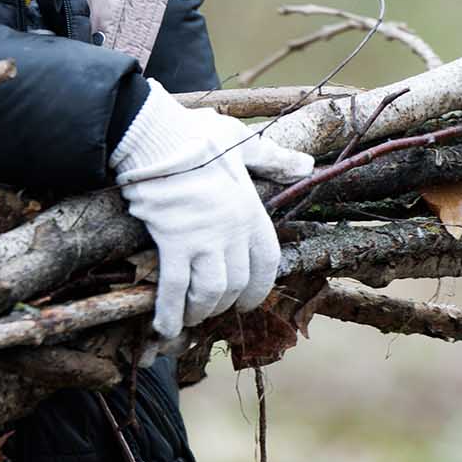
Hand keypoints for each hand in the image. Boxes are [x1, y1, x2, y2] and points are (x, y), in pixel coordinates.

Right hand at [109, 81, 314, 337]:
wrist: (155, 136)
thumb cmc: (196, 136)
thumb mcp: (242, 142)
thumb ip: (273, 159)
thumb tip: (306, 165)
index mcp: (250, 210)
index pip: (266, 262)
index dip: (259, 288)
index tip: (248, 300)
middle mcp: (232, 231)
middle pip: (237, 284)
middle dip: (225, 303)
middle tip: (212, 309)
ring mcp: (203, 239)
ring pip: (209, 292)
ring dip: (199, 310)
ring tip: (189, 317)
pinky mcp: (172, 243)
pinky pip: (174, 288)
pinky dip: (170, 312)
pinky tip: (163, 325)